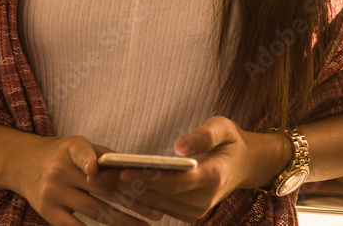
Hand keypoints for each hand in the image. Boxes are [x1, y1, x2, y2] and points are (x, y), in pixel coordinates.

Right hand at [13, 133, 165, 225]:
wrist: (23, 163)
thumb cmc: (61, 154)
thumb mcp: (77, 145)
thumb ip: (103, 155)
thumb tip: (138, 166)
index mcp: (70, 150)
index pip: (81, 153)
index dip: (88, 160)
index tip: (94, 168)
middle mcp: (60, 172)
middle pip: (102, 189)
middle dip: (133, 201)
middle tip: (157, 212)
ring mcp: (54, 194)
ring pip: (94, 210)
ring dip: (123, 220)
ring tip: (145, 225)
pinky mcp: (49, 212)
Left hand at [85, 116, 287, 222]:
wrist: (246, 165)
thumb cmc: (231, 141)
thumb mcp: (223, 128)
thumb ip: (202, 136)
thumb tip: (178, 146)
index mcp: (213, 178)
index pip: (174, 182)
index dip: (146, 177)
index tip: (120, 170)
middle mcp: (203, 201)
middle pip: (158, 195)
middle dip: (125, 184)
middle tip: (96, 173)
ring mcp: (196, 211)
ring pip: (154, 203)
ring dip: (126, 192)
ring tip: (98, 178)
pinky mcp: (188, 214)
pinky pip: (158, 206)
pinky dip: (137, 195)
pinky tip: (115, 185)